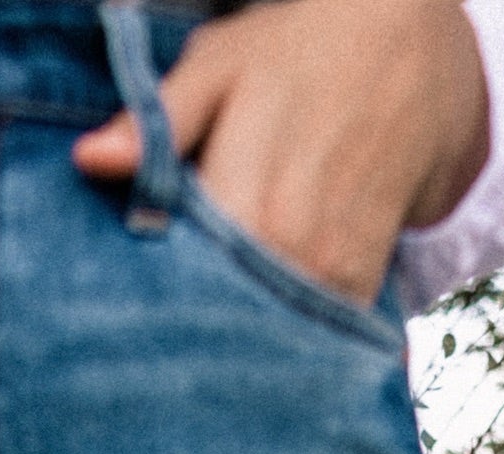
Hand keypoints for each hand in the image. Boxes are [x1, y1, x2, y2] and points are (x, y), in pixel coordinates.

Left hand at [73, 0, 489, 308]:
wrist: (414, 55)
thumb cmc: (300, 54)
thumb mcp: (221, 65)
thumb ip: (157, 122)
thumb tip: (90, 159)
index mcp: (241, 201)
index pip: (174, 287)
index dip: (141, 312)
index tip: (118, 325)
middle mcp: (288, 251)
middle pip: (213, 325)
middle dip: (179, 339)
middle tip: (146, 350)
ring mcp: (327, 277)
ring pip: (260, 340)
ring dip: (227, 346)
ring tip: (193, 347)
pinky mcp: (356, 291)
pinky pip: (304, 338)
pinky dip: (273, 340)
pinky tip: (248, 330)